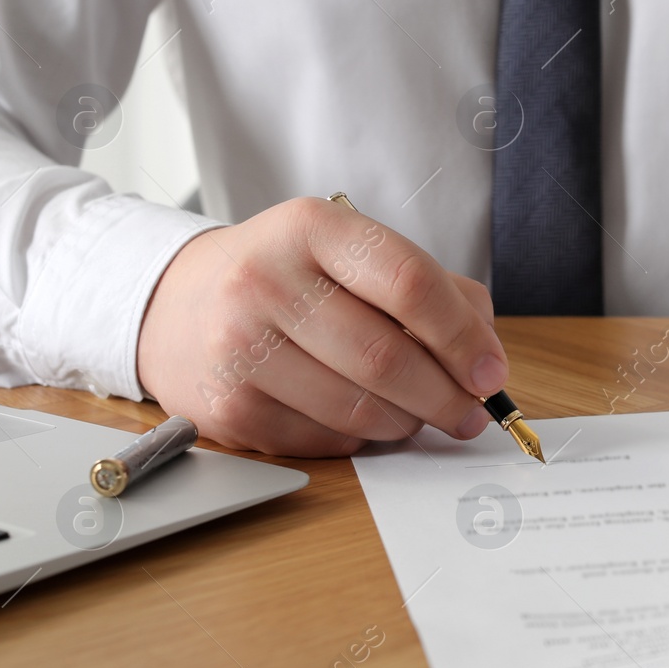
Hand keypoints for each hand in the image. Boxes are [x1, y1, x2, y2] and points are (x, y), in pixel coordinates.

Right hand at [136, 197, 507, 455]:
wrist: (178, 306)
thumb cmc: (289, 279)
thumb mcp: (351, 253)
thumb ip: (432, 290)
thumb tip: (486, 356)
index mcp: (312, 228)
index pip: (409, 283)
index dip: (462, 337)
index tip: (491, 373)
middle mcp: (266, 280)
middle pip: (387, 357)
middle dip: (446, 396)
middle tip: (471, 412)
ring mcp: (240, 346)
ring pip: (360, 409)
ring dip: (408, 422)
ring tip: (419, 413)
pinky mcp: (229, 407)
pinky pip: (326, 439)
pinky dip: (362, 437)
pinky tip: (362, 417)